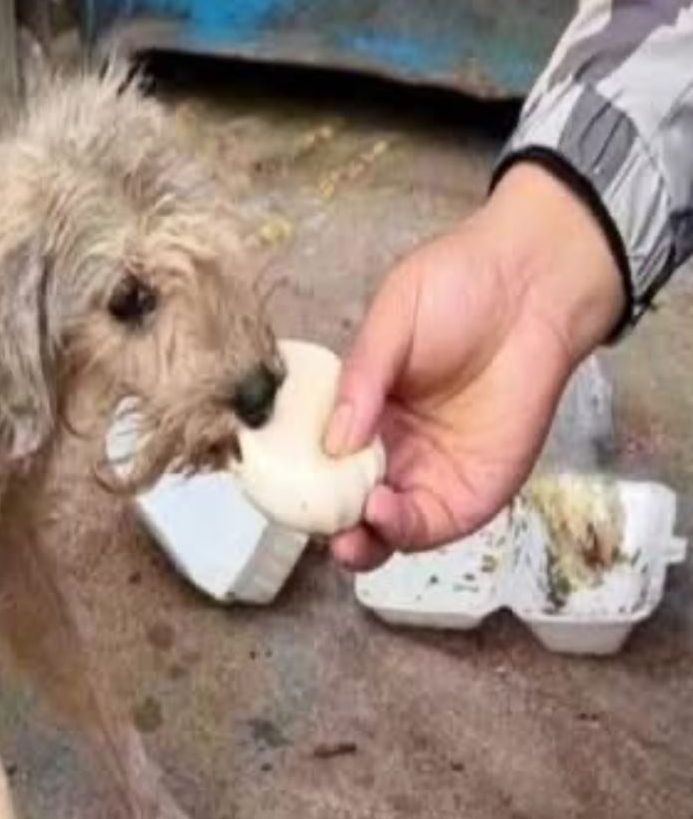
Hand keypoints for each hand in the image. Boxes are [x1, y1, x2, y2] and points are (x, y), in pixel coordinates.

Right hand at [327, 163, 625, 570]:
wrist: (537, 280)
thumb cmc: (460, 285)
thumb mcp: (392, 321)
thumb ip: (360, 379)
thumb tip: (331, 441)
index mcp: (364, 412)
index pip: (322, 459)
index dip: (301, 479)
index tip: (281, 486)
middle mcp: (393, 449)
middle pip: (348, 503)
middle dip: (328, 524)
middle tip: (312, 524)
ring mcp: (433, 472)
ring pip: (386, 527)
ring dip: (361, 538)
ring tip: (346, 534)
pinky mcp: (476, 488)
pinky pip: (432, 523)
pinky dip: (403, 529)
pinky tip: (381, 512)